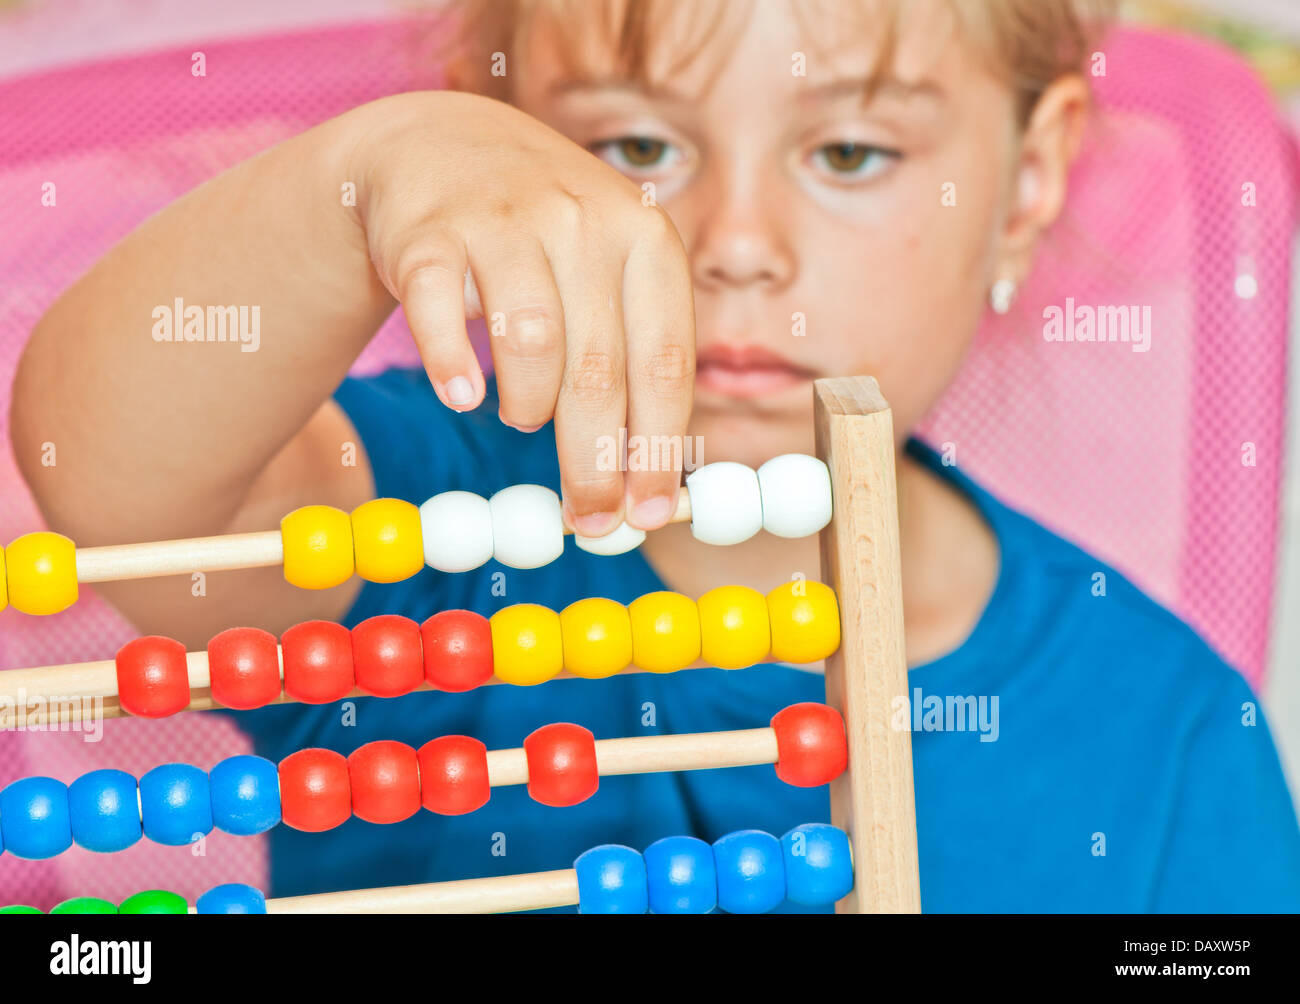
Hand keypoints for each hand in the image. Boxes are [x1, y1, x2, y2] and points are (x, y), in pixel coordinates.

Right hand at [350, 91, 694, 536]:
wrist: (444, 148)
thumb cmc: (546, 240)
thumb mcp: (609, 276)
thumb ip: (633, 363)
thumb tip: (651, 482)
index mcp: (646, 239)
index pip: (666, 363)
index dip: (659, 450)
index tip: (649, 513)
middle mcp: (582, 221)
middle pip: (600, 371)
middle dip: (596, 464)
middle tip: (589, 520)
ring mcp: (503, 221)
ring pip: (531, 346)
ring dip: (530, 407)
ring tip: (523, 414)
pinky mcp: (429, 233)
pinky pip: (442, 318)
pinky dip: (452, 367)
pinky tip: (463, 396)